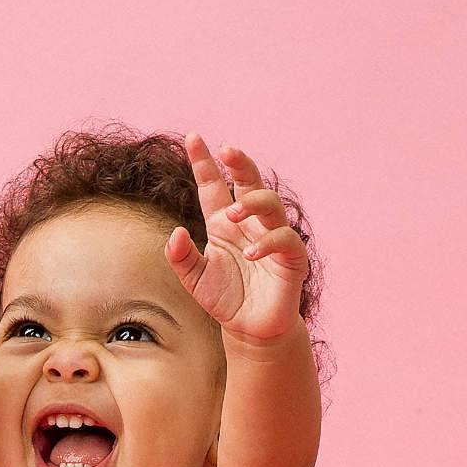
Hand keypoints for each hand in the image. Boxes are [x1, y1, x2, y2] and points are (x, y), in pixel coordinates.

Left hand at [163, 133, 308, 346]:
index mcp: (224, 223)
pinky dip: (268, 243)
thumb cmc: (224, 299)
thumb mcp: (194, 279)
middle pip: (248, 183)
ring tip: (233, 214)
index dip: (205, 163)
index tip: (192, 138)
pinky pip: (284, 239)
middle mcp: (249, 224)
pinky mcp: (291, 257)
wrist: (249, 329)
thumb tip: (175, 233)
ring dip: (253, 203)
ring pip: (270, 204)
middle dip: (240, 163)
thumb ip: (181, 258)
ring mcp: (271, 237)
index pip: (213, 186)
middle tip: (228, 150)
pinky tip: (250, 254)